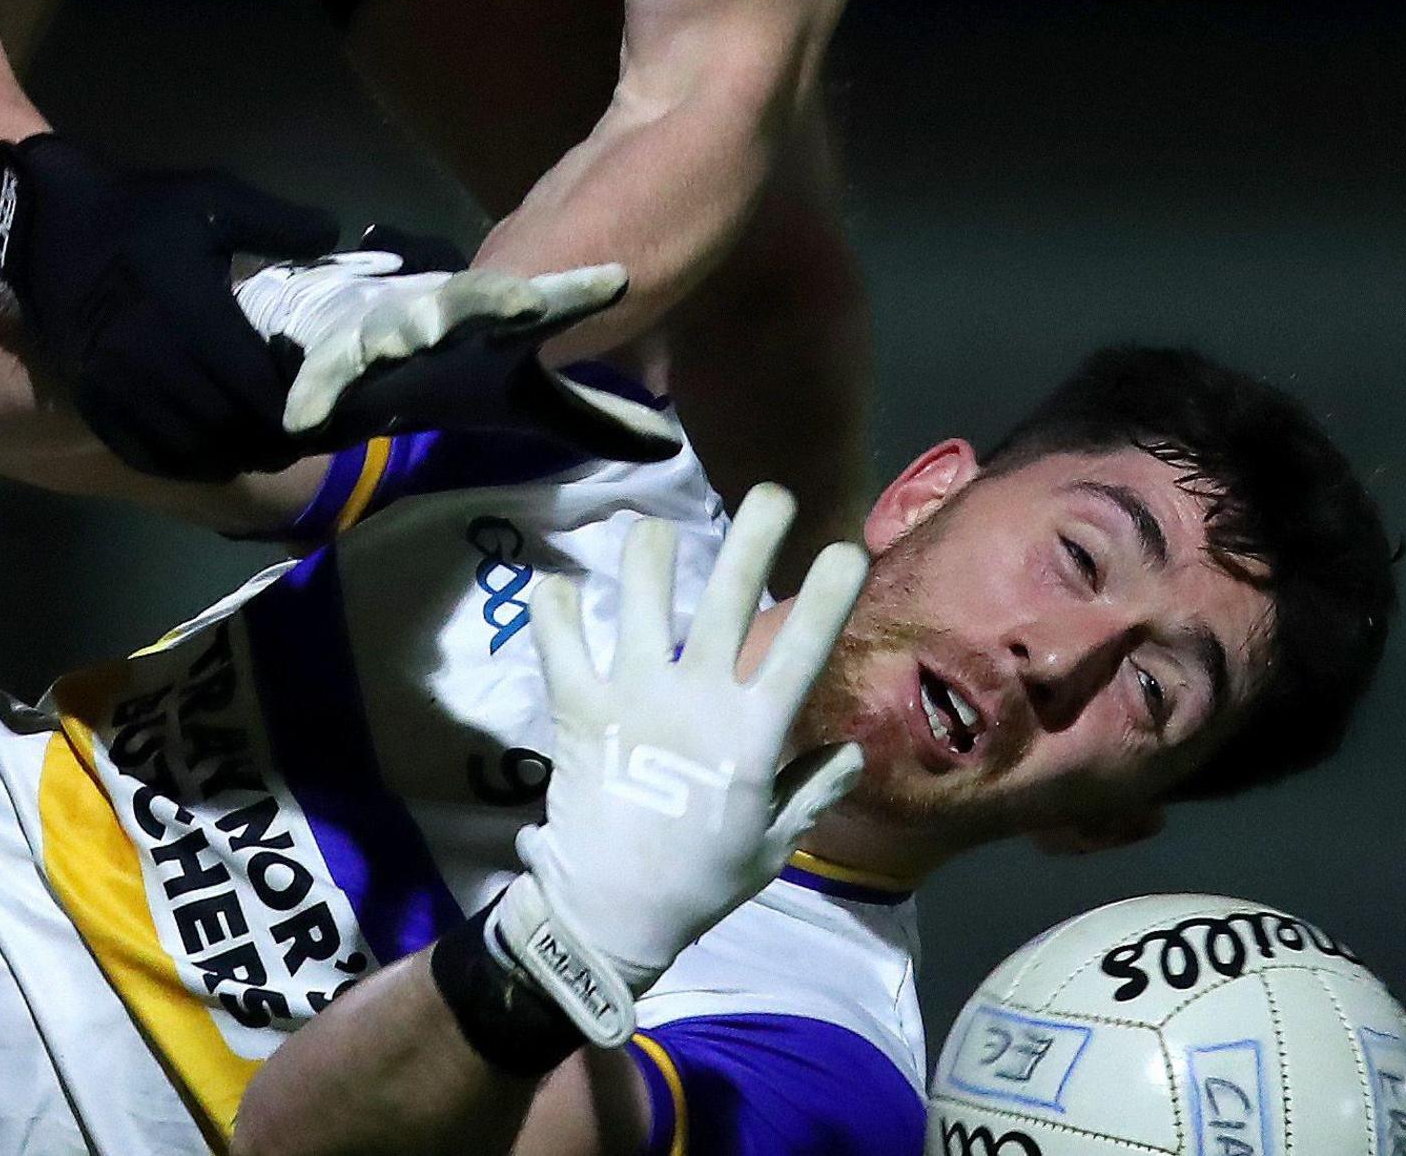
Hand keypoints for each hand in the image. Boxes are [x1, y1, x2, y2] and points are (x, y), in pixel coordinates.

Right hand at [0, 132, 340, 480]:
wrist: (48, 225)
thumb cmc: (139, 213)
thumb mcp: (212, 197)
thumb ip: (277, 222)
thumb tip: (333, 236)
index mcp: (192, 316)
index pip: (259, 391)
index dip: (297, 412)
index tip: (321, 409)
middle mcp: (155, 364)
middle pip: (231, 432)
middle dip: (272, 441)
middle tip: (298, 435)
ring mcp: (120, 391)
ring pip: (192, 453)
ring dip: (233, 457)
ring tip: (258, 446)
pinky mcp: (94, 402)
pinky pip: (147, 456)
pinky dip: (186, 464)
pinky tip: (208, 452)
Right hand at [232, 252, 679, 461]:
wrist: (369, 361)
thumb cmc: (459, 374)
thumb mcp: (531, 399)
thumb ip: (595, 416)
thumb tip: (668, 443)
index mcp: (500, 323)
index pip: (551, 301)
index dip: (580, 292)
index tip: (618, 282)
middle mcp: (447, 318)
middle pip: (473, 301)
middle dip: (490, 299)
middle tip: (521, 303)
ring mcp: (391, 333)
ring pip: (397, 326)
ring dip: (401, 332)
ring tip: (406, 342)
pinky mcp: (341, 362)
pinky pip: (329, 378)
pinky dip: (317, 393)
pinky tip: (307, 416)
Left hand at [489, 485, 865, 1044]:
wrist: (610, 912)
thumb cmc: (700, 881)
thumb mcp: (772, 843)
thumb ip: (811, 790)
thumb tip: (849, 751)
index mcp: (752, 733)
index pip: (801, 651)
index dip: (826, 595)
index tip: (846, 548)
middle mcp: (695, 698)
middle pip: (729, 600)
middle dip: (752, 537)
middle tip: (770, 493)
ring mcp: (631, 694)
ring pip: (640, 598)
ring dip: (650, 551)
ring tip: (655, 527)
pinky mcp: (577, 705)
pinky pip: (559, 640)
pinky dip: (556, 606)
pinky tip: (558, 585)